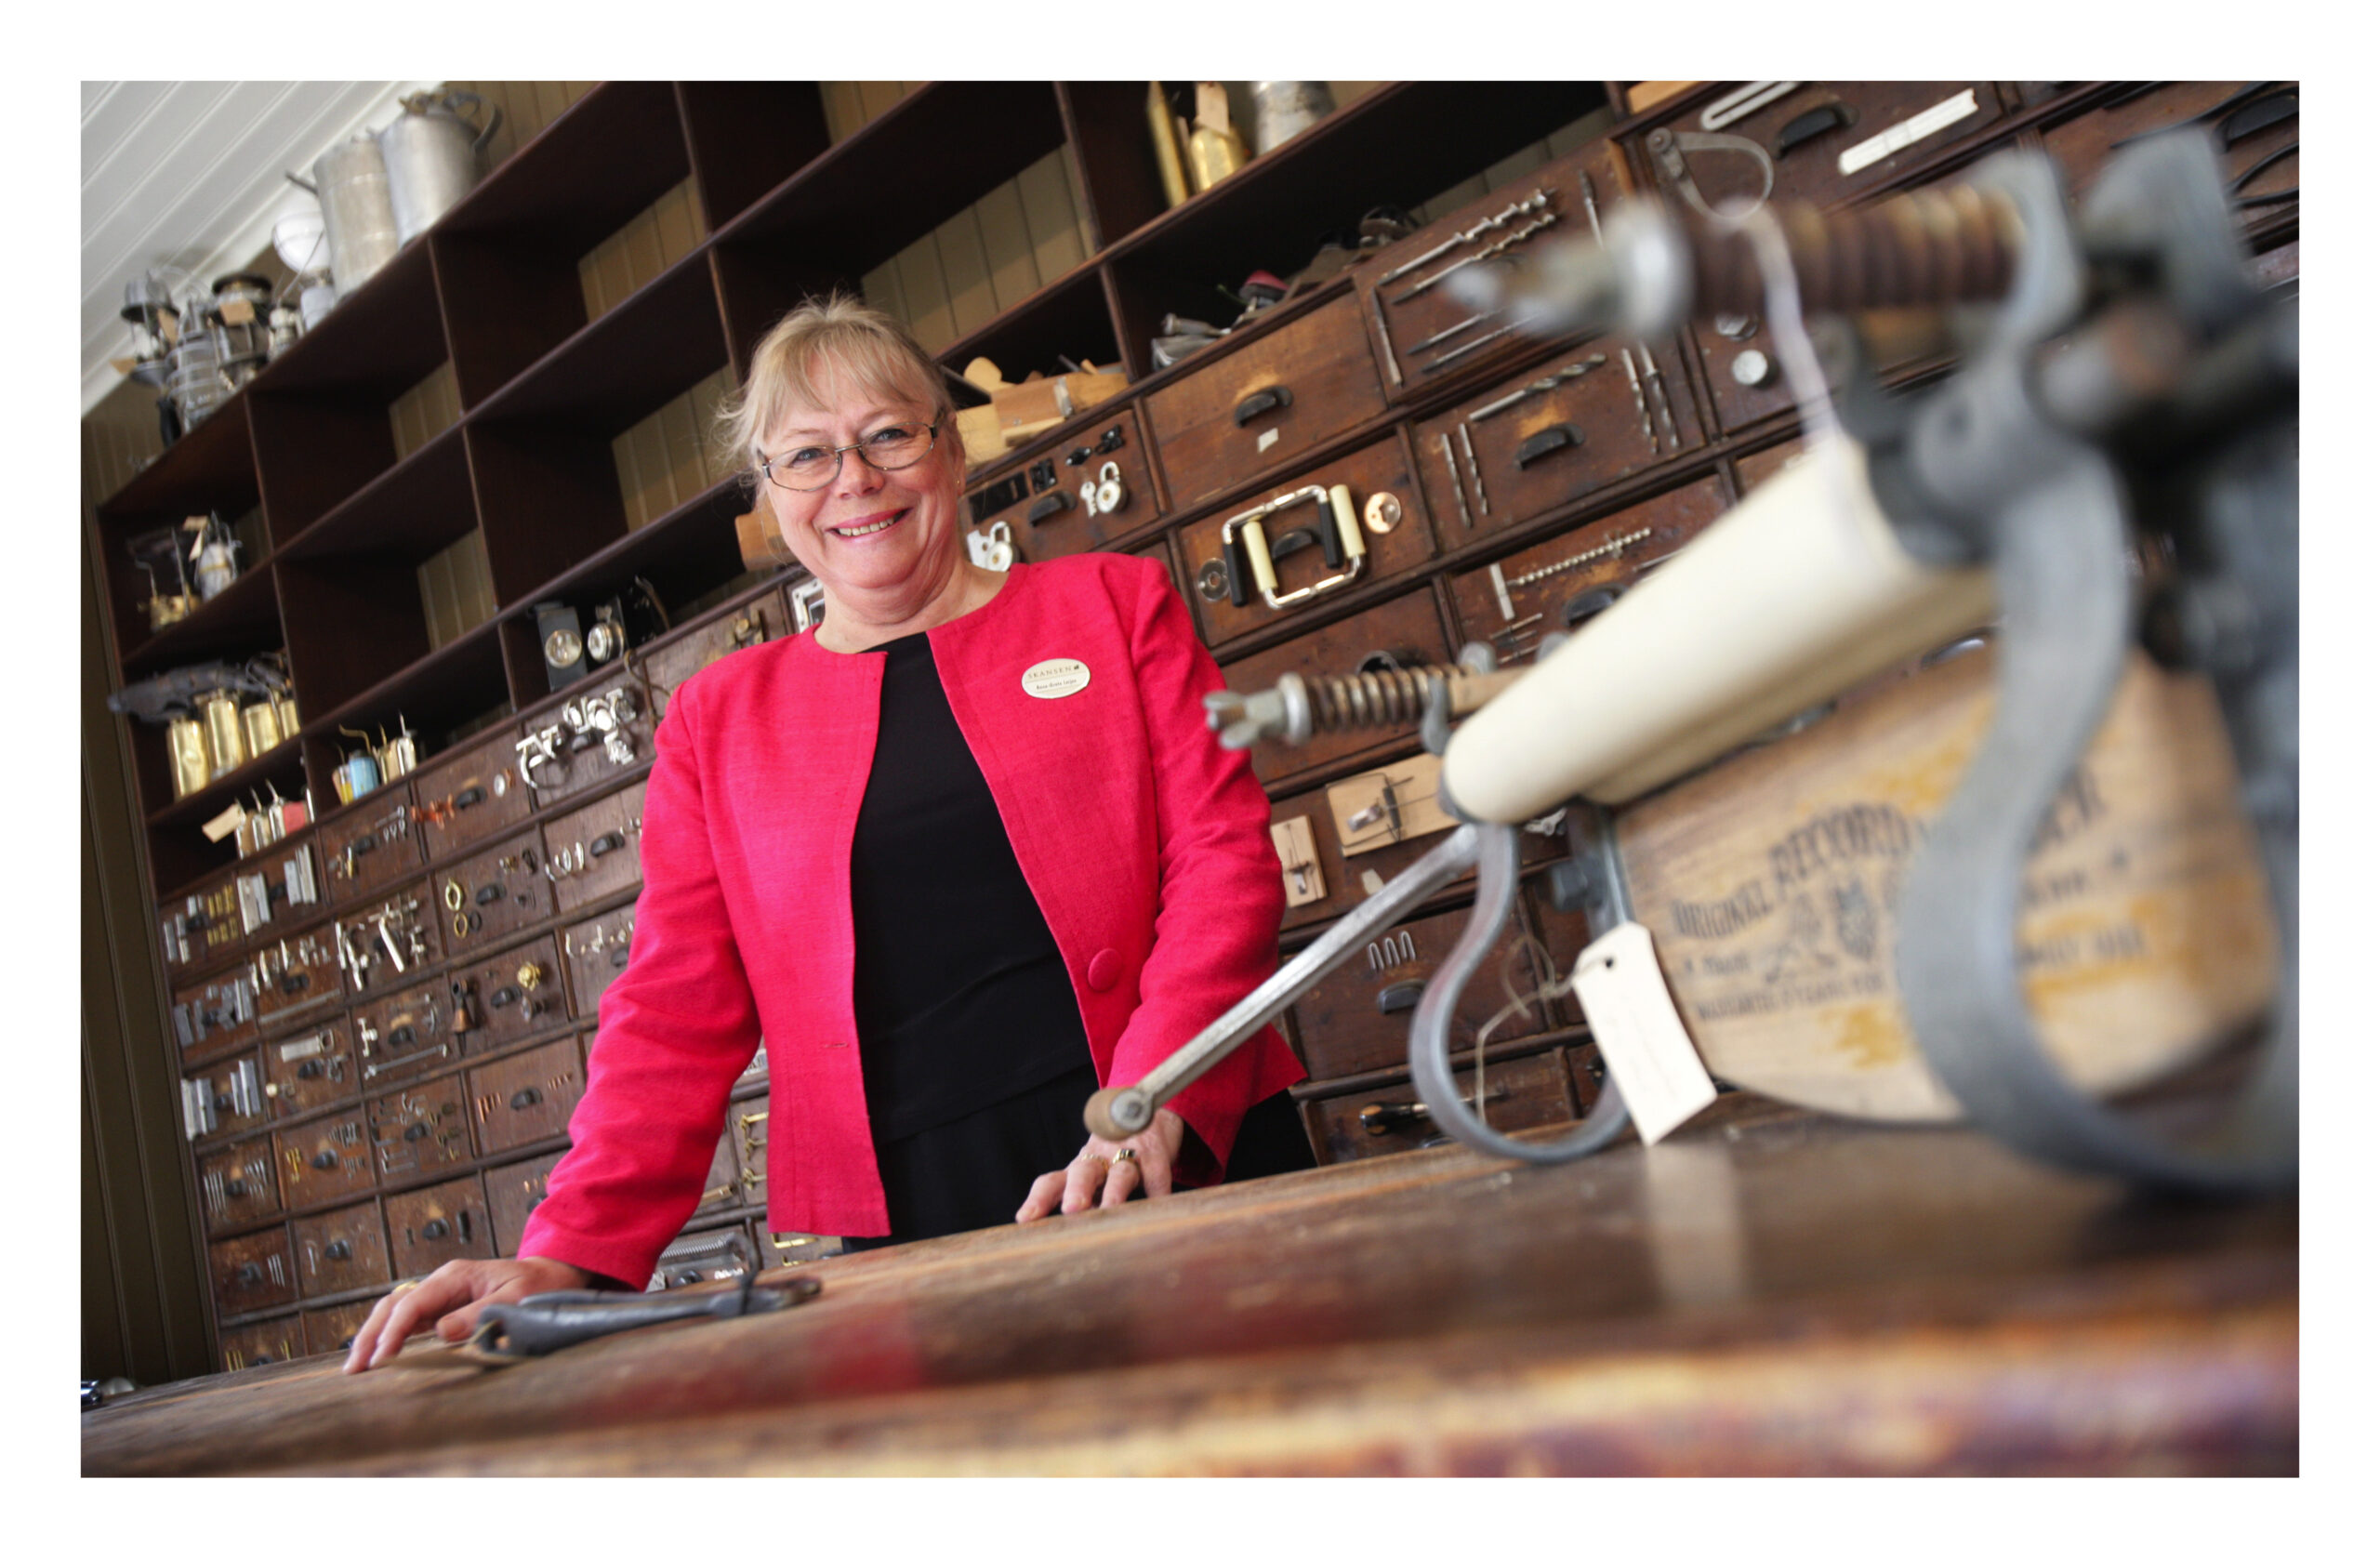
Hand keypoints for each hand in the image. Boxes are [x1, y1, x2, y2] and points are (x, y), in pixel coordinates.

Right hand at [343, 1256, 589, 1372]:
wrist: (550, 1276)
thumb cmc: (537, 1287)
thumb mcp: (515, 1299)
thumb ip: (480, 1314)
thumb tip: (443, 1332)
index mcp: (455, 1276)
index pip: (412, 1304)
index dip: (393, 1333)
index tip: (382, 1360)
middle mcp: (441, 1282)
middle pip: (393, 1305)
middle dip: (370, 1335)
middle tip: (353, 1368)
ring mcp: (439, 1293)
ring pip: (394, 1311)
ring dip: (373, 1336)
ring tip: (355, 1366)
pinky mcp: (442, 1306)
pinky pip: (407, 1319)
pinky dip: (388, 1335)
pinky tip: (376, 1355)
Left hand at [1016, 1107, 1186, 1222]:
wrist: (1145, 1112)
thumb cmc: (1111, 1155)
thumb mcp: (1091, 1173)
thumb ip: (1077, 1196)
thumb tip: (1063, 1238)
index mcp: (1078, 1168)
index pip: (1051, 1182)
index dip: (1038, 1199)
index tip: (1025, 1219)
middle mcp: (1099, 1160)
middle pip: (1083, 1172)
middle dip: (1077, 1191)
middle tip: (1071, 1210)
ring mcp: (1128, 1155)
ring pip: (1120, 1172)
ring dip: (1115, 1190)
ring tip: (1110, 1209)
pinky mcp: (1155, 1153)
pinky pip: (1156, 1174)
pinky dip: (1157, 1192)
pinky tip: (1158, 1207)